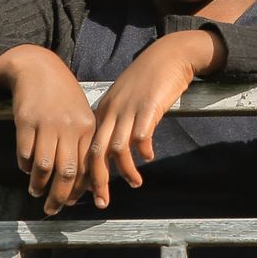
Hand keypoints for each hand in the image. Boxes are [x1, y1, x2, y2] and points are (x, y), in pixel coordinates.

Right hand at [0, 46, 96, 215]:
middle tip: (52, 209)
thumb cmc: (62, 95)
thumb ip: (83, 142)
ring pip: (44, 167)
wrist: (38, 68)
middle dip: (59, 196)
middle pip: (67, 172)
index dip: (80, 189)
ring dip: (39, 185)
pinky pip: (25, 153)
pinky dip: (25, 166)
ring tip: (36, 192)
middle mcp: (69, 127)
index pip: (87, 166)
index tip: (73, 202)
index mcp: (87, 127)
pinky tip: (26, 169)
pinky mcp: (26, 122)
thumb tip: (84, 179)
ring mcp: (47, 124)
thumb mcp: (81, 113)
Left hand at [85, 30, 218, 207]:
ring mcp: (129, 109)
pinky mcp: (148, 107)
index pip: (87, 147)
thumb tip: (118, 150)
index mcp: (103, 110)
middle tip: (101, 202)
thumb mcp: (126, 99)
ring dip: (124, 171)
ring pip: (117, 149)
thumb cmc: (149, 79)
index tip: (89, 191)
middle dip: (97, 182)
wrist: (169, 55)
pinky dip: (143, 151)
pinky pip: (141, 136)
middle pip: (95, 153)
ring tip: (134, 183)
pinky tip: (148, 157)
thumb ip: (119, 122)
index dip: (87, 172)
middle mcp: (112, 111)